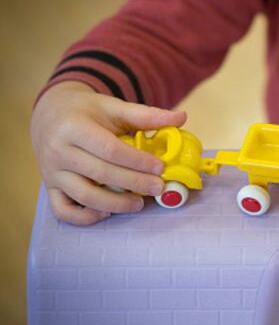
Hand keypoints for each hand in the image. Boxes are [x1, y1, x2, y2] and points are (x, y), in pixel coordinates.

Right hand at [31, 81, 186, 224]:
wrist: (51, 114)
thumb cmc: (88, 112)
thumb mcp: (114, 107)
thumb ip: (147, 115)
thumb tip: (182, 117)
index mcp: (74, 127)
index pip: (109, 149)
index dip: (137, 161)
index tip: (160, 167)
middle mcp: (59, 151)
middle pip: (100, 173)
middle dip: (134, 183)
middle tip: (158, 187)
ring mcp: (52, 172)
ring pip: (83, 195)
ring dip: (115, 204)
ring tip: (139, 203)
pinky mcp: (51, 188)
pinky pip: (63, 210)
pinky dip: (85, 217)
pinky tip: (108, 213)